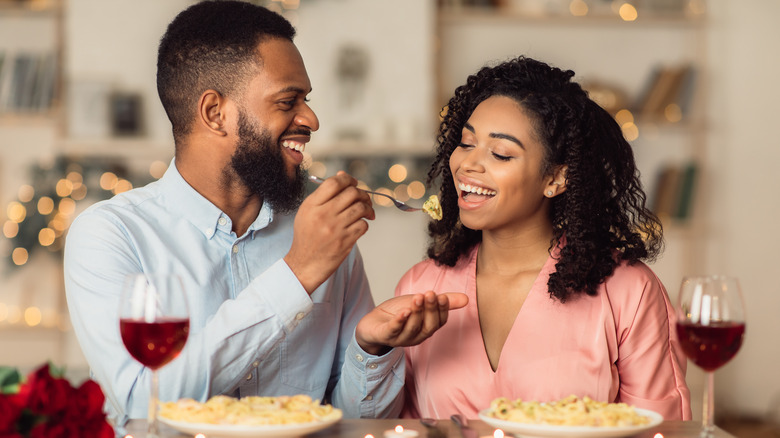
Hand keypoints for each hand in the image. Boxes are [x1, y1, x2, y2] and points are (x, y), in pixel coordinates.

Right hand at [284, 171, 374, 293]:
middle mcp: (323, 215)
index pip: (334, 183)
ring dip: (367, 208)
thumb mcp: (308, 212)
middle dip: (362, 193)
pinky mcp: (345, 241)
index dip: (348, 179)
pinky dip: (365, 223)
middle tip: (363, 199)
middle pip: (352, 193)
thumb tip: (342, 175)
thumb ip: (324, 194)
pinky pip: (363, 225)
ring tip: (366, 211)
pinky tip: (360, 225)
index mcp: (312, 205)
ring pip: (361, 208)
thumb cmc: (307, 236)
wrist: (305, 264)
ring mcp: (335, 229)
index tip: (353, 183)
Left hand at [355, 291, 468, 354]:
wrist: (373, 323)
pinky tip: (403, 311)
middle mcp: (416, 336)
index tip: (443, 297)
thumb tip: (466, 299)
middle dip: (430, 310)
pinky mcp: (384, 335)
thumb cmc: (399, 313)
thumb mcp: (421, 303)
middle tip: (431, 294)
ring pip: (412, 328)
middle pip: (428, 326)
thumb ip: (442, 302)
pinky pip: (393, 330)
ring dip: (416, 313)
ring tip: (418, 298)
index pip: (439, 322)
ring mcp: (400, 338)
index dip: (442, 310)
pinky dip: (399, 321)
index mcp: (426, 328)